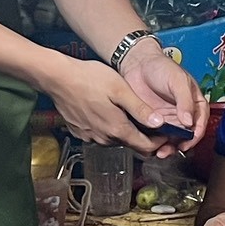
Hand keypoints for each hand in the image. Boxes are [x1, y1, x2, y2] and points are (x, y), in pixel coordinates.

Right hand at [45, 56, 173, 149]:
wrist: (57, 78)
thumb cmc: (88, 79)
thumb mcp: (120, 89)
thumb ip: (140, 109)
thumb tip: (159, 124)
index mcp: (117, 129)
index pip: (146, 147)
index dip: (160, 142)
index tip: (167, 133)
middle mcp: (104, 139)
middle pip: (132, 144)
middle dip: (145, 137)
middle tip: (153, 122)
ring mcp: (91, 137)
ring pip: (116, 139)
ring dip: (126, 131)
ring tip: (131, 113)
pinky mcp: (81, 132)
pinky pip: (101, 134)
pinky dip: (109, 127)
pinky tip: (108, 111)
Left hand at [119, 41, 208, 154]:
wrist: (137, 64)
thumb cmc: (162, 67)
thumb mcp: (178, 80)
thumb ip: (185, 101)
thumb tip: (189, 123)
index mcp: (195, 104)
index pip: (200, 124)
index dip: (195, 135)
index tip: (187, 142)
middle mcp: (183, 114)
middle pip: (186, 136)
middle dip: (180, 145)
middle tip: (170, 150)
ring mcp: (168, 119)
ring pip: (172, 139)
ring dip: (167, 147)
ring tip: (160, 152)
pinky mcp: (153, 122)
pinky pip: (156, 137)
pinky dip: (155, 144)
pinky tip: (151, 146)